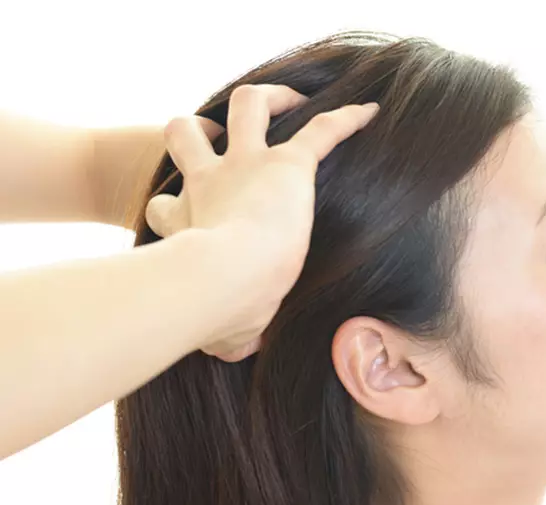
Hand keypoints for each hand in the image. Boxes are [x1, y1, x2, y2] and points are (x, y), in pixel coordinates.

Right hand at [144, 84, 378, 360]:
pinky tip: (369, 114)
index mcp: (185, 222)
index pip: (165, 207)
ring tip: (288, 102)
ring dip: (267, 99)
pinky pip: (321, 131)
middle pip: (184, 134)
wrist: (222, 280)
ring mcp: (245, 166)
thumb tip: (236, 352)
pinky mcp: (286, 165)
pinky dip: (346, 120)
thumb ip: (226, 335)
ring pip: (246, 106)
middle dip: (197, 131)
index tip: (189, 221)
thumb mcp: (214, 327)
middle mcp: (208, 184)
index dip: (173, 210)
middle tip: (217, 140)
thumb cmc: (213, 310)